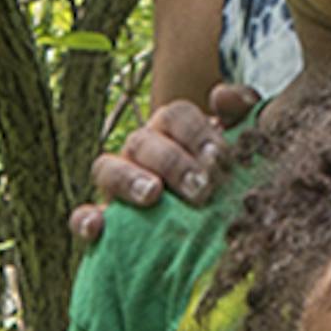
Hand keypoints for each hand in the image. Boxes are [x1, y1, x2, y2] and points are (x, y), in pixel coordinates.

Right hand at [69, 84, 257, 245]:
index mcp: (174, 132)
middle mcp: (144, 152)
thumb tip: (219, 96)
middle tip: (202, 188)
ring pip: (107, 167)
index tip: (219, 158)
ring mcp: (120, 185)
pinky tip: (96, 228)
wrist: (220, 234)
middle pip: (143, 140)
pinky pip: (85, 216)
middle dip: (172, 162)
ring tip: (154, 195)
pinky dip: (86, 219)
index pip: (176, 116)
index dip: (196, 132)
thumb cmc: (231, 183)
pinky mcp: (106, 223)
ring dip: (129, 179)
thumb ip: (242, 115)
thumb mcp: (245, 149)